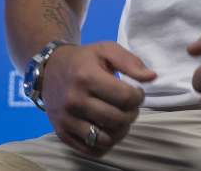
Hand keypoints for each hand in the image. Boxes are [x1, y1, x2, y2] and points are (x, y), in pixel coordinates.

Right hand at [39, 41, 156, 157]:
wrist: (49, 69)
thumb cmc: (83, 59)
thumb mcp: (106, 50)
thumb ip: (130, 61)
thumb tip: (152, 77)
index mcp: (86, 77)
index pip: (126, 97)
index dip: (138, 96)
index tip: (136, 92)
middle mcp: (74, 100)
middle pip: (117, 119)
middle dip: (132, 114)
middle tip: (129, 106)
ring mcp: (66, 119)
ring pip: (105, 139)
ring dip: (120, 131)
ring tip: (120, 118)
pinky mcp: (62, 133)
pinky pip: (91, 150)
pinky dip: (105, 143)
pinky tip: (107, 129)